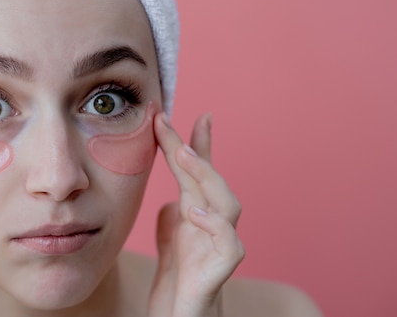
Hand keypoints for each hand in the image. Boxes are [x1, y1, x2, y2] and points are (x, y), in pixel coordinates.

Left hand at [148, 113, 243, 316]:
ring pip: (229, 205)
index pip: (198, 173)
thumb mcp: (171, 241)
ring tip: (182, 155)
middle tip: (166, 125)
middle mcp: (212, 227)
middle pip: (211, 180)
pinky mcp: (219, 273)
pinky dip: (215, 225)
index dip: (195, 142)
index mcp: (198, 216)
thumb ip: (174, 217)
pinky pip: (229, 245)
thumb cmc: (180, 283)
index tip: (186, 112)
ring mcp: (219, 248)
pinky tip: (193, 211)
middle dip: (193, 149)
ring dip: (207, 176)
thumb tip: (173, 198)